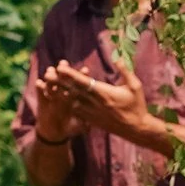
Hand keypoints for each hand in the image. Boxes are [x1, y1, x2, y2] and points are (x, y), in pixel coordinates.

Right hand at [30, 68, 80, 144]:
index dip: (82, 76)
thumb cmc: (70, 128)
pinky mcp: (41, 98)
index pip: (78, 83)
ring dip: (50, 76)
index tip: (86, 69)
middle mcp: (62, 91)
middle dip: (64, 70)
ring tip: (51, 71)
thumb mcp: (80, 126)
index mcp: (74, 95)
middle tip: (64, 63)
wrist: (54, 133)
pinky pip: (39, 91)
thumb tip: (94, 123)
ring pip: (51, 82)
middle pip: (63, 78)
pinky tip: (39, 84)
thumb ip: (86, 122)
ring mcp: (51, 94)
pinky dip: (39, 87)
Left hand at [52, 61, 169, 153]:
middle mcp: (95, 103)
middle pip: (73, 91)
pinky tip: (58, 99)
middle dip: (59, 82)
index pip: (84, 83)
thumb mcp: (135, 86)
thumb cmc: (137, 106)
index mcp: (105, 93)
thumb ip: (125, 71)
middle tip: (47, 73)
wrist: (137, 129)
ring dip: (59, 93)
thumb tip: (117, 57)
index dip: (71, 75)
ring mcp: (92, 113)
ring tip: (48, 85)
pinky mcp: (91, 120)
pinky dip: (65, 104)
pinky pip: (75, 111)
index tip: (60, 67)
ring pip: (71, 102)